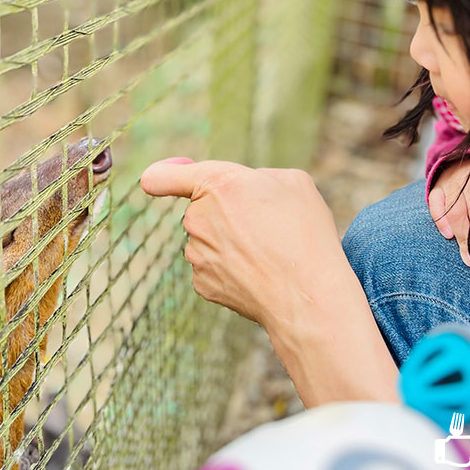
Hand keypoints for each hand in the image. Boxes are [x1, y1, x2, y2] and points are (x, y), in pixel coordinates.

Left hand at [140, 158, 346, 327]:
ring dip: (230, 240)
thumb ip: (257, 176)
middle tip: (266, 222)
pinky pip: (212, 265)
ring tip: (269, 250)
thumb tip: (246, 189)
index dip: (163, 175)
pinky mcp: (202, 283)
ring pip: (209, 237)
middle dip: (227, 210)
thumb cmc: (305, 232)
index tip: (163, 179)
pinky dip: (231, 267)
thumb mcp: (292, 181)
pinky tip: (259, 272)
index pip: (162, 176)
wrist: (307, 294)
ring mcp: (196, 254)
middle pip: (202, 207)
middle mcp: (197, 218)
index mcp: (217, 183)